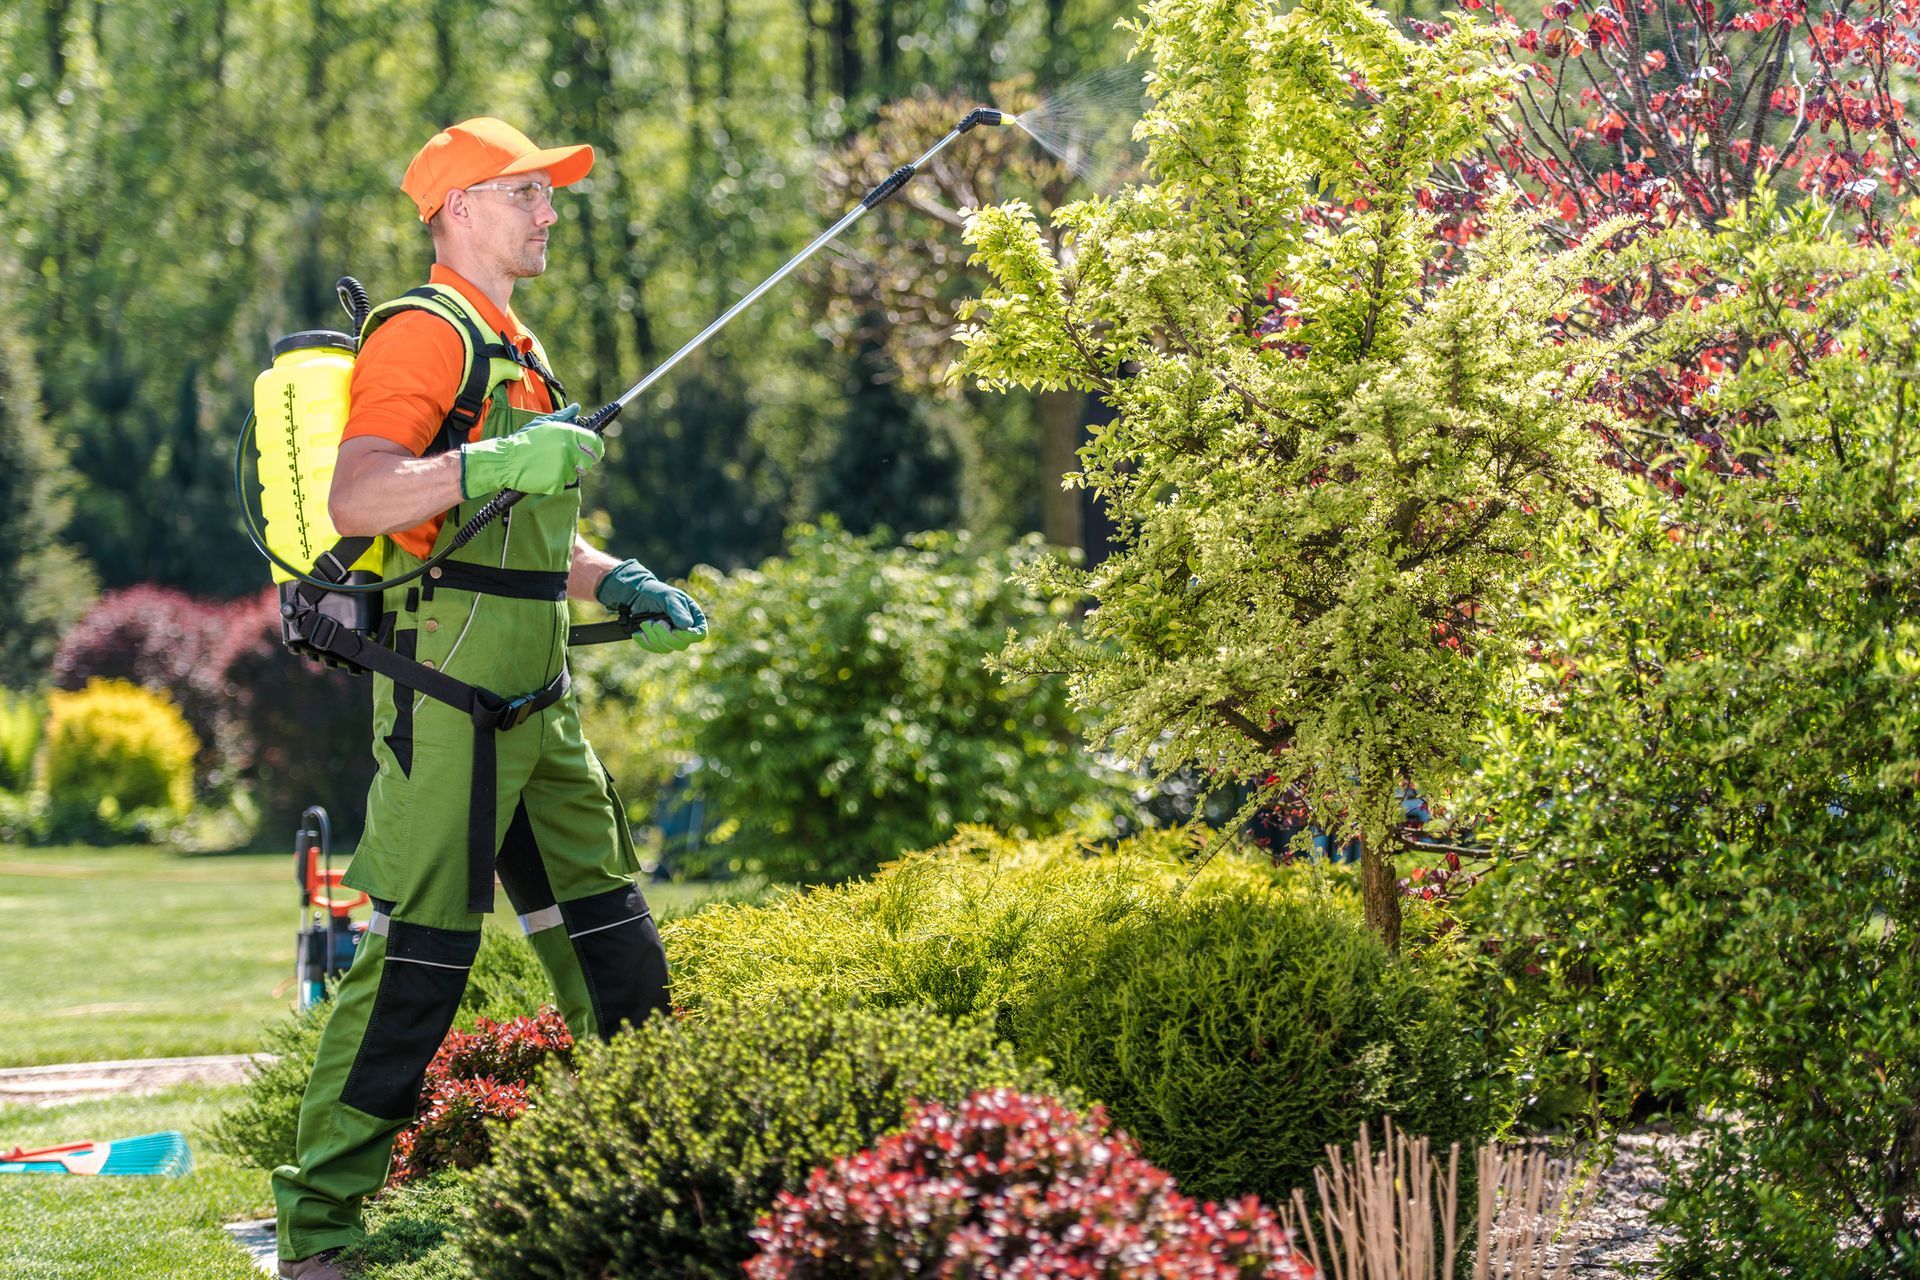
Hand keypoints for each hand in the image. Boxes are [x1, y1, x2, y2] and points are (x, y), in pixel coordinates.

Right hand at [459, 403, 602, 497]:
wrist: (506, 460)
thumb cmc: (523, 440)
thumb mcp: (543, 424)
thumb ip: (563, 417)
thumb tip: (576, 408)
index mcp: (568, 433)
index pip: (595, 442)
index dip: (596, 449)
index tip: (594, 453)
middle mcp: (568, 450)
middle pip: (589, 461)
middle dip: (582, 463)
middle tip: (569, 462)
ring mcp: (563, 467)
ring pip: (575, 474)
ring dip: (565, 472)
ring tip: (548, 465)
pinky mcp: (556, 483)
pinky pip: (562, 485)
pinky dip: (554, 483)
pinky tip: (542, 474)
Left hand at [596, 559, 709, 653]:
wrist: (638, 595)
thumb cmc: (657, 592)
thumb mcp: (669, 597)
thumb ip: (678, 611)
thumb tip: (687, 626)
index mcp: (694, 617)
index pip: (700, 635)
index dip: (689, 636)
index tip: (675, 631)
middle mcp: (685, 630)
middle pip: (682, 645)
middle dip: (666, 636)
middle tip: (656, 623)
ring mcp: (671, 638)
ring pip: (666, 649)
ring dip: (653, 637)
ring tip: (645, 622)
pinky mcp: (657, 642)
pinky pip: (653, 649)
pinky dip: (644, 642)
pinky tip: (638, 632)